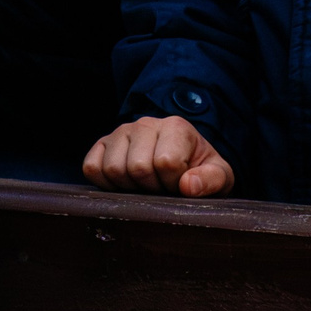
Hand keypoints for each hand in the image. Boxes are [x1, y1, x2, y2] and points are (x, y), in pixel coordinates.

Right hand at [83, 116, 232, 197]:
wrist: (183, 162)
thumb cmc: (200, 170)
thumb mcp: (219, 176)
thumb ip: (211, 180)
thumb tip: (187, 185)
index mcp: (176, 127)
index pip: (165, 162)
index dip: (173, 183)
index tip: (180, 183)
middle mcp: (146, 124)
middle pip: (137, 168)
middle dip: (151, 187)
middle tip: (162, 186)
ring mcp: (121, 132)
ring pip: (113, 169)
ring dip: (130, 187)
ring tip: (146, 184)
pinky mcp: (103, 144)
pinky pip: (91, 168)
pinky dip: (105, 183)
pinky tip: (125, 183)